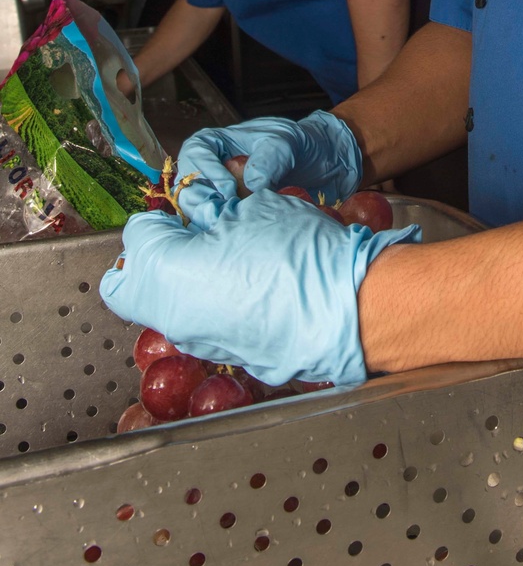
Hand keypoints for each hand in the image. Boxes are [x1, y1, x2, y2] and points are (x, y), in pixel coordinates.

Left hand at [100, 190, 418, 385]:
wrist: (346, 309)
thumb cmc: (298, 251)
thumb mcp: (252, 209)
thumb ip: (210, 211)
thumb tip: (196, 215)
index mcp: (166, 272)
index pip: (137, 235)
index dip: (162, 216)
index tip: (188, 211)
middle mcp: (170, 317)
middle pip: (133, 282)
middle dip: (156, 255)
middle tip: (193, 234)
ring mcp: (197, 343)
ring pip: (166, 306)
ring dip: (184, 278)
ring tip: (230, 257)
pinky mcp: (225, 356)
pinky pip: (199, 324)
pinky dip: (212, 302)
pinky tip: (251, 285)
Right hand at [174, 111, 362, 227]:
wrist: (324, 164)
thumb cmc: (302, 144)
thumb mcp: (289, 142)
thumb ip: (271, 157)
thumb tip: (253, 183)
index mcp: (220, 140)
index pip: (195, 151)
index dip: (205, 170)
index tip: (228, 189)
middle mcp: (214, 167)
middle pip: (189, 183)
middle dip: (200, 200)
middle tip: (221, 217)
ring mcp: (221, 191)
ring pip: (199, 207)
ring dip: (210, 219)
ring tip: (230, 229)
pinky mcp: (231, 213)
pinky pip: (216, 223)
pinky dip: (222, 231)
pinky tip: (238, 238)